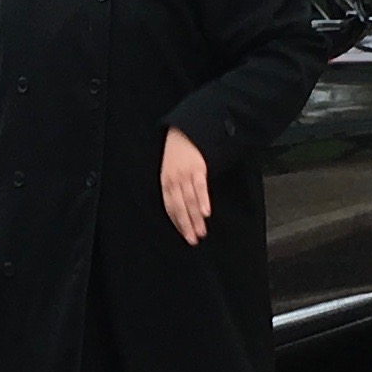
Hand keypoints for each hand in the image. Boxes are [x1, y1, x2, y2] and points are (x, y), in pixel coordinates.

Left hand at [160, 127, 211, 245]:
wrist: (185, 131)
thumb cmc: (178, 154)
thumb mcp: (170, 171)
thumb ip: (175, 188)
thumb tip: (182, 209)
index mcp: (165, 182)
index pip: (170, 207)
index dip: (177, 222)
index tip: (184, 235)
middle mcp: (173, 180)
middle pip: (180, 207)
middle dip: (186, 225)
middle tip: (192, 240)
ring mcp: (185, 174)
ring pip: (190, 201)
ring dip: (195, 218)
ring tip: (201, 232)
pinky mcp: (197, 168)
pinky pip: (200, 188)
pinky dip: (203, 201)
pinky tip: (206, 213)